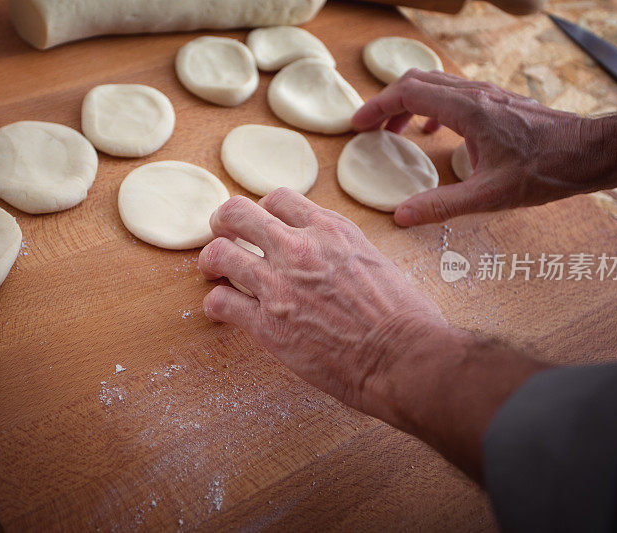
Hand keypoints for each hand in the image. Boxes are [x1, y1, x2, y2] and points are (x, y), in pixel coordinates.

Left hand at [197, 188, 448, 424]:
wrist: (402, 357)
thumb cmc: (405, 317)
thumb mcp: (377, 261)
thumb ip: (344, 252)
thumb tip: (331, 259)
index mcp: (330, 230)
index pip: (279, 199)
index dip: (264, 210)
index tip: (262, 225)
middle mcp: (299, 249)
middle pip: (238, 212)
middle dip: (224, 221)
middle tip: (224, 235)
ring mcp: (279, 285)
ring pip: (219, 254)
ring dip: (211, 262)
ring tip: (214, 272)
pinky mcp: (266, 324)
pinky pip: (220, 303)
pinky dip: (215, 305)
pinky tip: (222, 311)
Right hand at [352, 70, 616, 226]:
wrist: (590, 153)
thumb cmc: (545, 170)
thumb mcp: (490, 196)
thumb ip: (442, 206)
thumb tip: (402, 216)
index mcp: (467, 110)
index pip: (408, 93)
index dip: (377, 107)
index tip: (358, 126)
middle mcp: (475, 95)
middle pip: (417, 81)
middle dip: (387, 101)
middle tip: (370, 127)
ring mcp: (487, 95)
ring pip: (436, 84)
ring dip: (409, 103)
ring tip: (396, 131)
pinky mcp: (497, 103)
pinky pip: (453, 94)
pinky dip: (432, 106)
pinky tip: (433, 131)